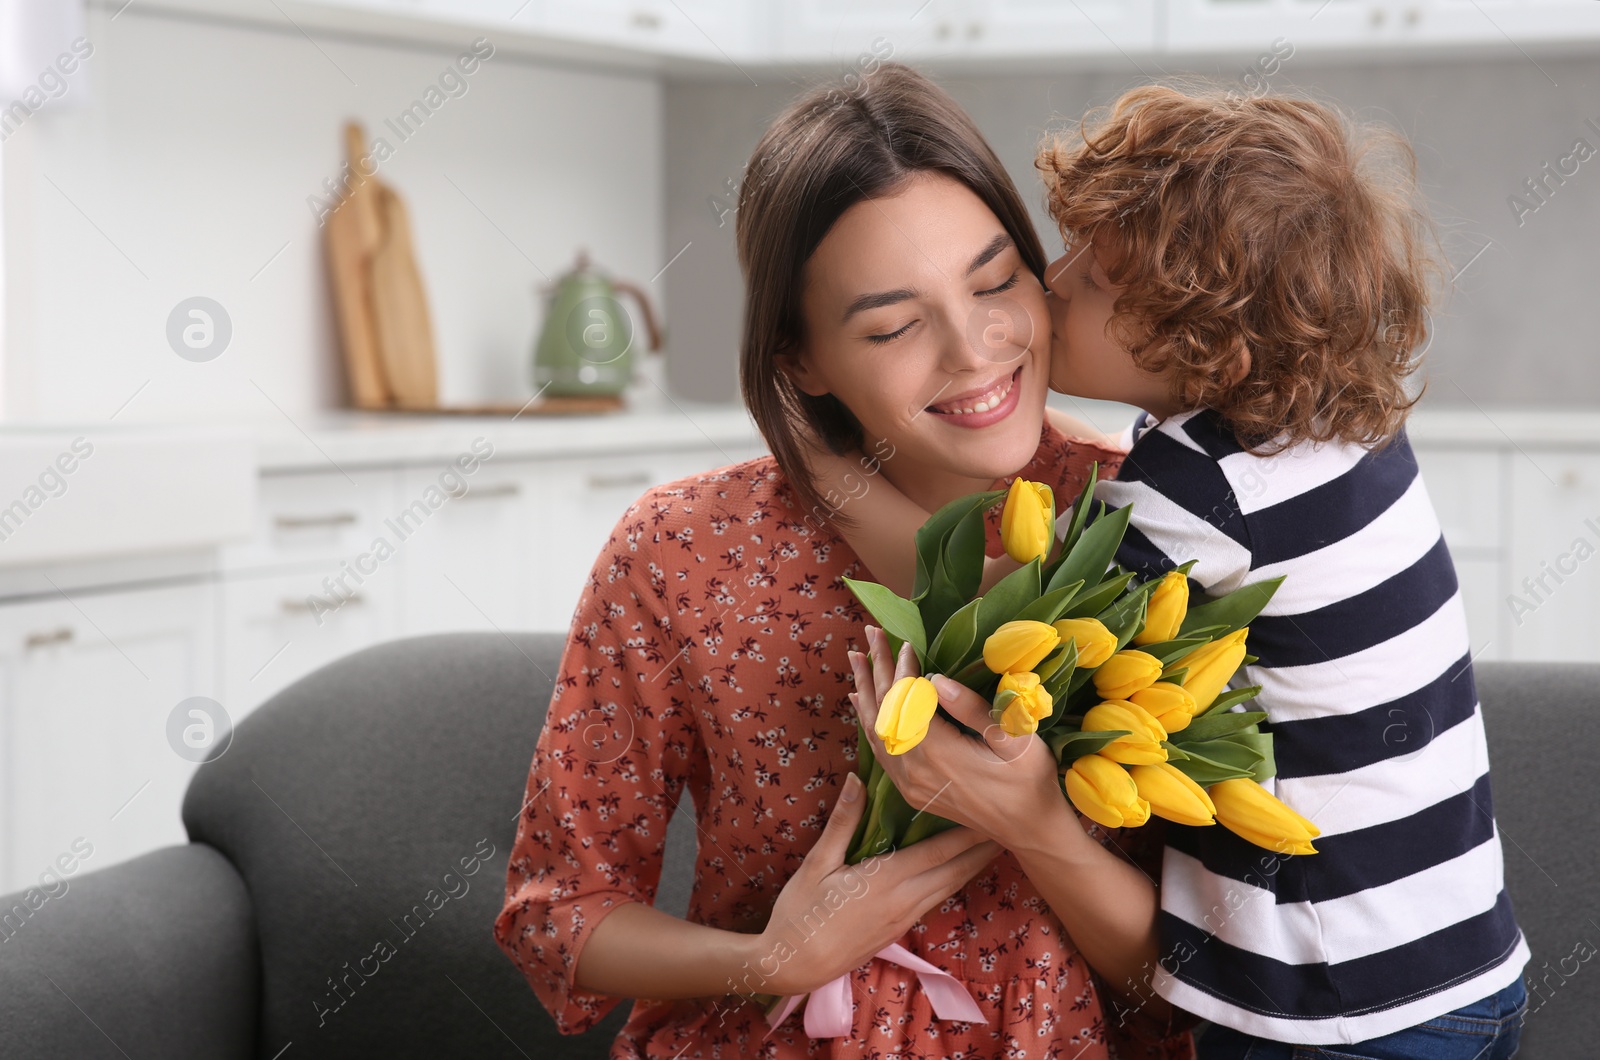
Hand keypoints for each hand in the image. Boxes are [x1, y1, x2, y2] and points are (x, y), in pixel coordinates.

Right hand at [753, 768, 999, 996]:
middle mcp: (904, 900)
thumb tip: (857, 779)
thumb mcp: (817, 863)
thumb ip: (843, 821)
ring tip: (993, 845)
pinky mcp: (899, 930)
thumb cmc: (801, 912)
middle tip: (1008, 825)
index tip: (991, 813)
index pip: (939, 851)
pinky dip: (953, 881)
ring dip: (972, 866)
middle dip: (982, 849)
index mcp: (887, 880)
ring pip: (949, 887)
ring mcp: (904, 918)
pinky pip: (935, 899)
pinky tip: (957, 871)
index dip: (969, 833)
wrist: (794, 965)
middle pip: (955, 871)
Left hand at [849, 625, 1069, 851]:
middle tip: (870, 632)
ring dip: (866, 691)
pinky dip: (869, 721)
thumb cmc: (1030, 780)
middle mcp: (914, 770)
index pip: (907, 702)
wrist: (1029, 830)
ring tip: (857, 658)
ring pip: (876, 731)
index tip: (905, 642)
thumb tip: (937, 680)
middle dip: (877, 670)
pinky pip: (880, 751)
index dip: (903, 670)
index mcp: (939, 754)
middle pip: (884, 713)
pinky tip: (863, 702)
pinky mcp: (911, 791)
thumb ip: (973, 711)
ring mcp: (909, 784)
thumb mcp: (1014, 741)